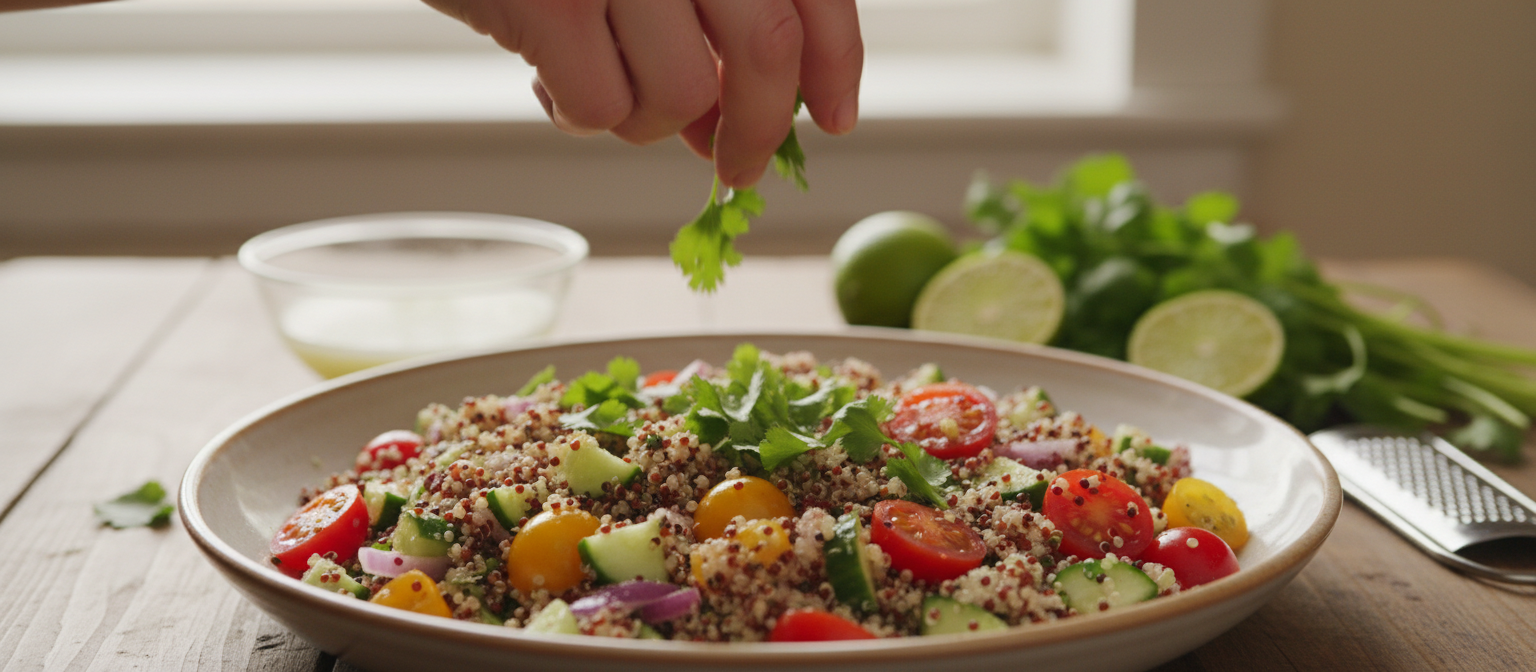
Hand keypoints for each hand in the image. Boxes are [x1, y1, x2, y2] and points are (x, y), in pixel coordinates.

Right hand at [421, 0, 862, 188]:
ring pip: (679, 95)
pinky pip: (600, 109)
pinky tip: (549, 74)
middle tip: (737, 166)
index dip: (837, 62)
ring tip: (599, 77)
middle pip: (766, 48)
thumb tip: (733, 125)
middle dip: (758, 128)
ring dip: (646, 117)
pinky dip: (579, 115)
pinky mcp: (549, 2)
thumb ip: (705, 19)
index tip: (834, 118)